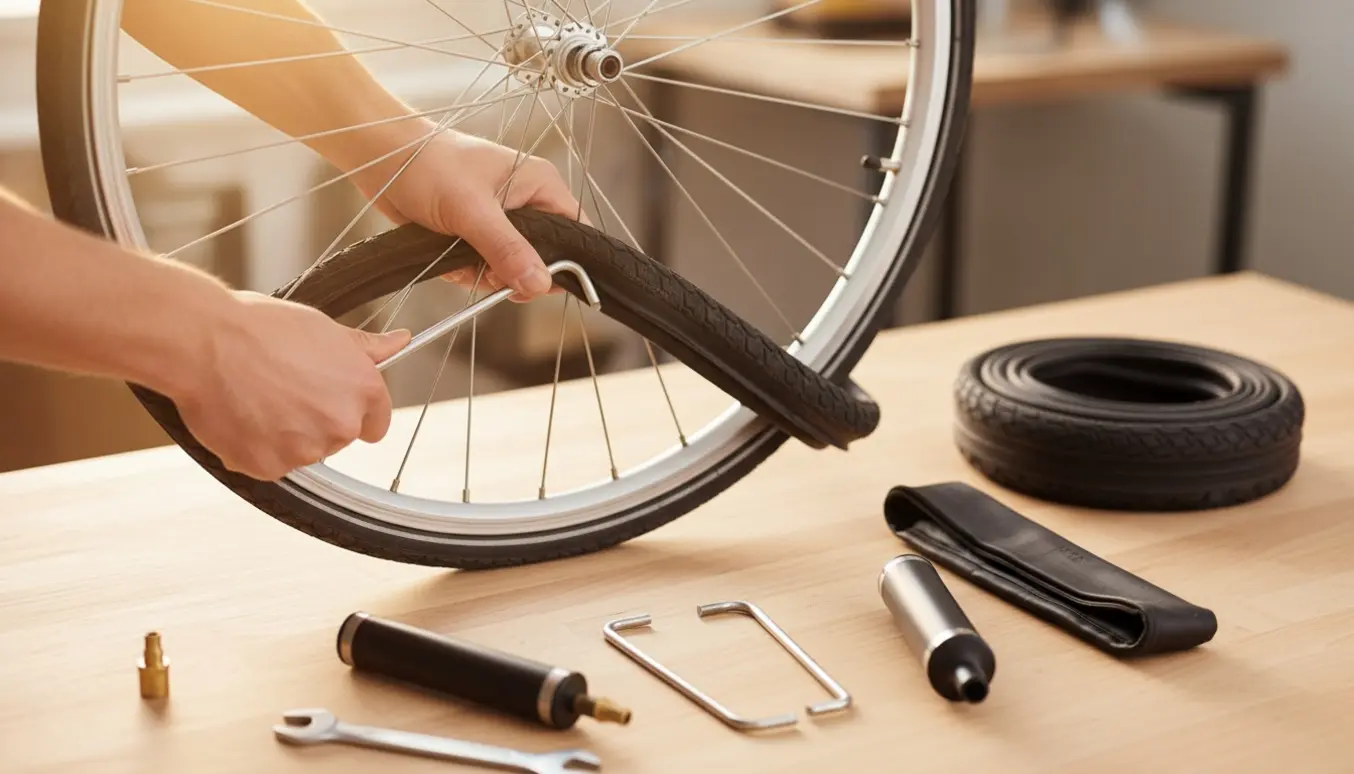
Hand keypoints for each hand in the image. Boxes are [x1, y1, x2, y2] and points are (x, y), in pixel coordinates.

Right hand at [171, 291, 410, 480]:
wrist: (204, 341)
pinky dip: (256, 449)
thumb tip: (400, 340)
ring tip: (257, 399)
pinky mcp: (271, 467)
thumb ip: (367, 347)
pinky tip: (241, 417)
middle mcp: (341, 424)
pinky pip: (270, 465)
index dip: (353, 411)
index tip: (332, 403)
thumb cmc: (260, 328)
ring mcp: (306, 450)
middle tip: (282, 390)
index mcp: (362, 390)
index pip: (377, 422)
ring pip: (304, 452)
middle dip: (316, 420)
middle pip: (338, 436)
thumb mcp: (324, 329)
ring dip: (285, 436)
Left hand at [348, 120, 584, 299]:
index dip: (566, 261)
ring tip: (458, 258)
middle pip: (540, 258)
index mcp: (539, 184)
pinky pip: (483, 267)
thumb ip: (507, 249)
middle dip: (512, 272)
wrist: (379, 157)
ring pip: (509, 268)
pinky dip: (464, 271)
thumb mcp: (471, 210)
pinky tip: (445, 258)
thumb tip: (538, 284)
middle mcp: (525, 203)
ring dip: (483, 274)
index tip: (542, 283)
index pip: (574, 231)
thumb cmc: (428, 164)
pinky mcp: (474, 233)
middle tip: (488, 272)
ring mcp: (499, 220)